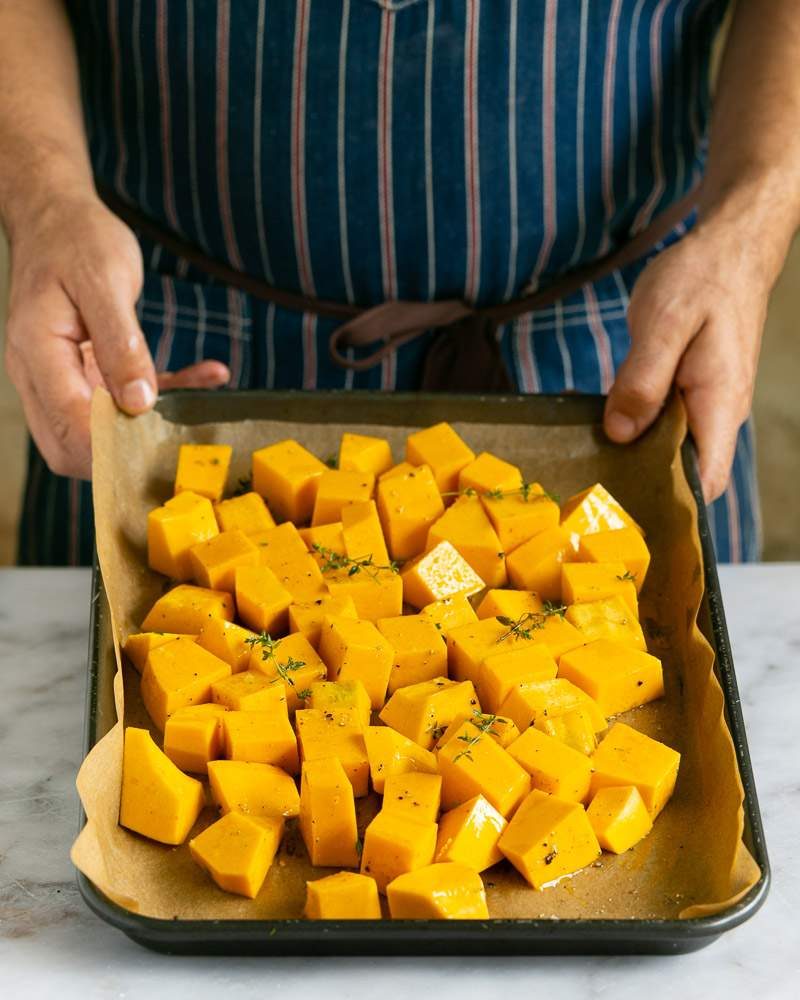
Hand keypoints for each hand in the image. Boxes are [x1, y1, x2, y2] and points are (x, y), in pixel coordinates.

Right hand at [4, 193, 229, 479]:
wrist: (60, 217)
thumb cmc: (78, 241)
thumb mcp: (105, 283)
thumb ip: (121, 344)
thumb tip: (138, 402)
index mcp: (38, 352)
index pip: (67, 423)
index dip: (109, 446)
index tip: (156, 448)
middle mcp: (41, 373)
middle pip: (70, 445)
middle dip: (121, 454)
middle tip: (179, 444)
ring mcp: (62, 376)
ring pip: (97, 429)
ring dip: (148, 428)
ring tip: (202, 409)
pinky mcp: (86, 371)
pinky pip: (122, 399)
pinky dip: (164, 395)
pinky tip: (207, 376)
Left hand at [603, 214, 769, 501]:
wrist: (729, 248)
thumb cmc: (702, 278)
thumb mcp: (662, 323)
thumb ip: (642, 379)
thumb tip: (621, 433)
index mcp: (719, 405)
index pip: (706, 481)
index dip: (672, 505)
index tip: (624, 509)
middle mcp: (719, 415)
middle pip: (686, 475)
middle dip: (644, 487)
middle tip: (590, 491)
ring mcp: (706, 406)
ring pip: (672, 452)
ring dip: (636, 460)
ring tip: (588, 467)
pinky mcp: (690, 394)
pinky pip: (666, 427)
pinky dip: (637, 433)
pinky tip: (603, 432)